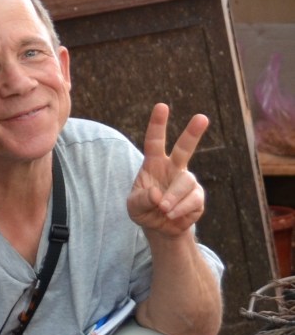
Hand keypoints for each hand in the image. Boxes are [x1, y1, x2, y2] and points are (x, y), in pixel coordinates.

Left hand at [127, 103, 208, 237]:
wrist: (160, 228)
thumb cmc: (144, 209)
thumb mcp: (134, 206)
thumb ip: (141, 200)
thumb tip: (157, 195)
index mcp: (154, 163)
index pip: (154, 141)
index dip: (157, 124)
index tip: (162, 106)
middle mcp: (173, 168)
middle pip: (185, 148)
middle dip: (193, 133)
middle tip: (202, 117)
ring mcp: (187, 181)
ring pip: (185, 182)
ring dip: (172, 197)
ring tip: (163, 209)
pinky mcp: (198, 197)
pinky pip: (193, 200)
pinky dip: (180, 209)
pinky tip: (171, 215)